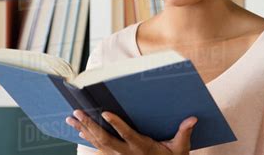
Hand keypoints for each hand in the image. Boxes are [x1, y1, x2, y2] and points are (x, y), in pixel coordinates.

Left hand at [66, 109, 197, 154]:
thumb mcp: (180, 149)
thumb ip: (184, 133)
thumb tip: (192, 118)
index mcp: (141, 147)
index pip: (126, 134)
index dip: (116, 124)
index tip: (105, 112)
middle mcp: (126, 153)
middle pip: (104, 139)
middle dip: (89, 125)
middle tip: (77, 112)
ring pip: (97, 144)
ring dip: (84, 130)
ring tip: (71, 119)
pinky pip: (98, 150)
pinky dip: (88, 140)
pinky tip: (80, 131)